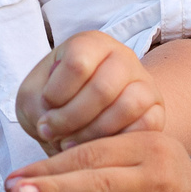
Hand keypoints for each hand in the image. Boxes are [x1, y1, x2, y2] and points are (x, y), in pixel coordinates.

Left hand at [6, 131, 190, 191]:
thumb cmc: (168, 177)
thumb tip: (51, 158)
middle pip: (90, 184)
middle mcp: (151, 178)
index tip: (16, 175)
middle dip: (45, 190)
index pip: (90, 155)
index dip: (49, 166)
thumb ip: (107, 152)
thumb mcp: (147, 150)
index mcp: (148, 147)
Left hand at [16, 31, 164, 155]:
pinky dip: (118, 142)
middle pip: (103, 87)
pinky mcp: (156, 110)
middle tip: (52, 133)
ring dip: (93, 133)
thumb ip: (36, 106)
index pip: (78, 63)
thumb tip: (51, 126)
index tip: (45, 107)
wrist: (85, 116)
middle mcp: (122, 57)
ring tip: (70, 144)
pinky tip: (96, 148)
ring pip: (129, 106)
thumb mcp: (34, 97)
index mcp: (91, 43)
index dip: (56, 93)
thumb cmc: (56, 101)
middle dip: (71, 118)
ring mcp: (144, 83)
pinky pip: (147, 127)